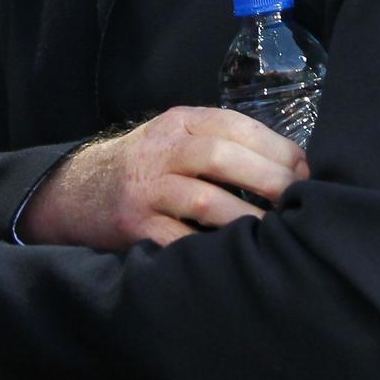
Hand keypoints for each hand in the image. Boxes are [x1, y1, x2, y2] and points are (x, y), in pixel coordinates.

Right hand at [19, 106, 310, 249]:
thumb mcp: (172, 139)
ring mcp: (145, 190)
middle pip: (221, 157)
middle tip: (297, 198)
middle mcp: (160, 151)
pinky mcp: (133, 227)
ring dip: (245, 216)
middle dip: (268, 178)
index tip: (305, 168)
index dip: (275, 146)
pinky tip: (233, 255)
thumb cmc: (143, 167)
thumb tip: (289, 165)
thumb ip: (217, 143)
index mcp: (177, 124)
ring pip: (204, 199)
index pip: (234, 125)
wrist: (74, 192)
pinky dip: (209, 248)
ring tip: (275, 231)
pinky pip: (178, 240)